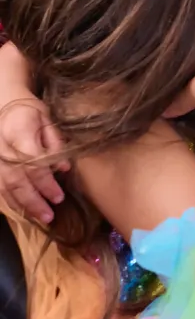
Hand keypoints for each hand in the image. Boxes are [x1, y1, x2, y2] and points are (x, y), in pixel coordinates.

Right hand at [0, 100, 67, 223]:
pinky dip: (8, 199)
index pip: (33, 164)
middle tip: (49, 215)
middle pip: (16, 180)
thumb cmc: (28, 110)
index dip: (46, 183)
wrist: (2, 102)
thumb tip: (64, 168)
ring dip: (21, 204)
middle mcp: (1, 148)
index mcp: (18, 133)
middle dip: (33, 200)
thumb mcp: (47, 119)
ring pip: (3, 186)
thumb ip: (55, 142)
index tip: (59, 196)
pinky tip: (21, 208)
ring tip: (38, 216)